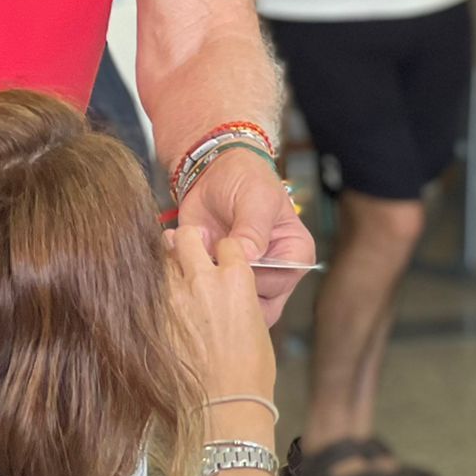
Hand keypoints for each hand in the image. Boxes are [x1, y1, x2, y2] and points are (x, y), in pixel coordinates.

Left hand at [168, 226, 275, 406]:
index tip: (221, 256)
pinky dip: (155, 287)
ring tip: (170, 268)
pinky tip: (160, 297)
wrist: (225, 402)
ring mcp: (174, 295)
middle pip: (187, 237)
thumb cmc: (250, 371)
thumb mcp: (256, 324)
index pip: (228, 244)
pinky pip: (151, 287)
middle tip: (187, 248)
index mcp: (236, 279)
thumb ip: (239, 297)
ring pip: (162, 256)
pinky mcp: (155, 314)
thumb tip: (230, 292)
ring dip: (167, 259)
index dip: (225, 249)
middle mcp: (203, 279)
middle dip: (188, 239)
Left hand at [177, 146, 313, 324]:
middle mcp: (273, 271)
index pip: (279, 283)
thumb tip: (248, 257)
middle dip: (229, 290)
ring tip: (192, 257)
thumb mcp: (256, 198)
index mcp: (294, 255)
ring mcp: (244, 276)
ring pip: (229, 304)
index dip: (254, 278)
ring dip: (206, 286)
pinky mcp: (216, 276)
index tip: (233, 262)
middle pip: (257, 303)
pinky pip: (204, 292)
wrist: (212, 171)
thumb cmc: (245, 178)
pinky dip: (189, 279)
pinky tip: (181, 256)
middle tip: (207, 267)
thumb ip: (253, 228)